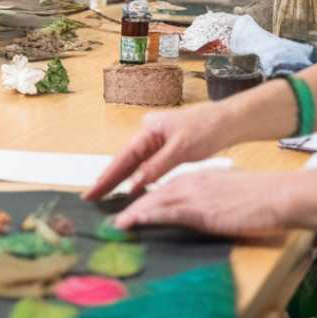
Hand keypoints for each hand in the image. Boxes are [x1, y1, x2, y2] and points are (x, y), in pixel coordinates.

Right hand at [83, 103, 233, 201]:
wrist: (227, 120)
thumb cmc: (206, 130)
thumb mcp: (181, 149)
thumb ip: (156, 167)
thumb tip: (134, 184)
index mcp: (149, 129)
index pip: (123, 157)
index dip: (107, 176)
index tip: (91, 191)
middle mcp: (148, 133)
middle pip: (125, 160)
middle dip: (108, 179)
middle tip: (89, 197)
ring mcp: (156, 139)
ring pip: (135, 163)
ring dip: (121, 179)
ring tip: (102, 195)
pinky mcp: (165, 147)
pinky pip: (146, 164)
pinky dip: (137, 176)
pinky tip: (130, 188)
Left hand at [113, 169, 290, 236]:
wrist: (277, 195)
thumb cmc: (260, 197)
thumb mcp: (228, 193)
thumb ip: (211, 199)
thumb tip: (205, 210)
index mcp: (198, 179)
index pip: (163, 189)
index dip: (144, 200)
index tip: (128, 209)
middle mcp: (191, 183)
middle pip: (152, 194)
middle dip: (130, 206)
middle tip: (111, 218)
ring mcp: (193, 196)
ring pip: (153, 202)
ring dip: (130, 213)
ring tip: (113, 224)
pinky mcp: (199, 210)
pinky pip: (164, 212)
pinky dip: (143, 216)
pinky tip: (128, 223)